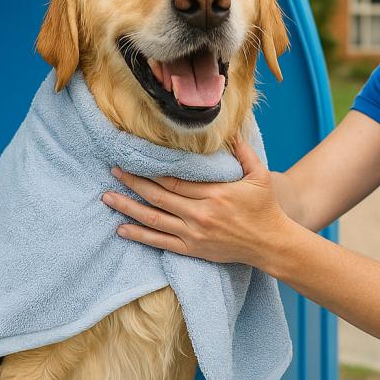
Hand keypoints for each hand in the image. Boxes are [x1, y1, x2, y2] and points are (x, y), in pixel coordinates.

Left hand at [101, 136, 292, 268]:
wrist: (271, 244)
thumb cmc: (265, 208)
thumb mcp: (259, 175)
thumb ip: (243, 151)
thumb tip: (231, 129)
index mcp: (214, 193)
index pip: (174, 179)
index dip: (151, 170)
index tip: (134, 158)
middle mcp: (200, 214)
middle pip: (159, 196)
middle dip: (133, 183)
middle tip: (114, 171)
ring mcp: (194, 234)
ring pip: (154, 219)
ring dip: (128, 208)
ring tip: (108, 197)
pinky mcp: (192, 249)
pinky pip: (160, 242)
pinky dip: (139, 235)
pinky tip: (122, 228)